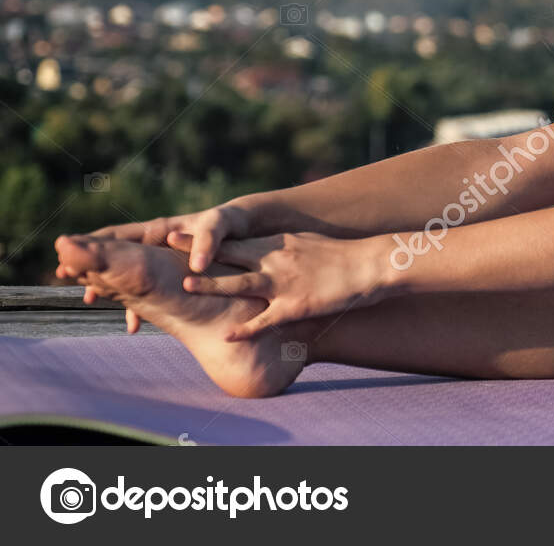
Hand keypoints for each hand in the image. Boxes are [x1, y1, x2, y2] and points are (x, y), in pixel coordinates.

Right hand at [55, 203, 254, 332]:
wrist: (246, 229)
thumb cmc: (230, 222)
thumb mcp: (219, 225)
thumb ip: (205, 242)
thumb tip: (196, 267)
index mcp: (159, 229)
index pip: (118, 234)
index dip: (92, 244)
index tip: (69, 255)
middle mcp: (154, 243)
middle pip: (116, 256)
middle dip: (93, 270)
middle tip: (73, 282)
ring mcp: (162, 259)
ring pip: (129, 276)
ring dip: (111, 289)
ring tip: (93, 301)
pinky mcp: (173, 272)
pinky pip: (149, 289)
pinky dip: (138, 303)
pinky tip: (134, 324)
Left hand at [172, 231, 390, 340]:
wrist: (372, 264)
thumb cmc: (343, 256)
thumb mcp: (308, 244)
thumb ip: (283, 248)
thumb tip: (263, 250)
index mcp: (278, 244)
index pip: (233, 240)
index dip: (203, 238)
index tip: (175, 234)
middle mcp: (276, 259)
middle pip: (229, 254)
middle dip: (197, 251)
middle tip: (166, 244)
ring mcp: (285, 283)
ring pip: (240, 284)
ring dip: (212, 286)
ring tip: (185, 286)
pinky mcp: (297, 305)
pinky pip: (266, 320)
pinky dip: (245, 328)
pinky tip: (228, 335)